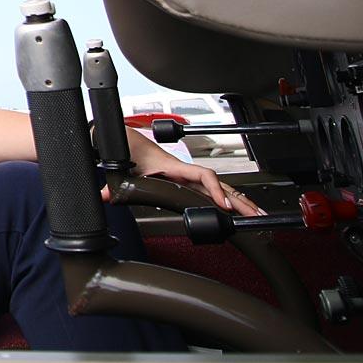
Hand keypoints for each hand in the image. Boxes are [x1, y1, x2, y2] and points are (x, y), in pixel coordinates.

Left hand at [120, 126, 265, 216]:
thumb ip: (113, 187)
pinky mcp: (194, 185)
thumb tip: (103, 196)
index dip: (215, 189)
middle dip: (240, 200)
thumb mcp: (123, 171)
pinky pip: (218, 193)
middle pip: (221, 185)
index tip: (224, 205)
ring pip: (224, 190)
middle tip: (255, 215)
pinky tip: (245, 211)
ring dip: (242, 202)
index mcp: (177, 169)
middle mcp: (189, 173)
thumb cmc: (133, 156)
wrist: (132, 146)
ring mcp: (194, 180)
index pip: (203, 176)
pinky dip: (233, 201)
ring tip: (259, 216)